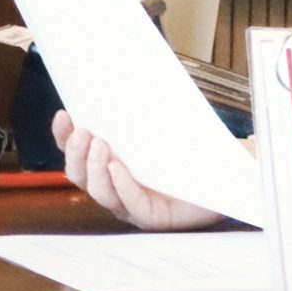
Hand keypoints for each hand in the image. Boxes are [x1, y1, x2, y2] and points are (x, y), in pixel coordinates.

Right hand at [51, 111, 223, 231]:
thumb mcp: (162, 124)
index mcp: (111, 164)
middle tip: (83, 133)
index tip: (64, 115)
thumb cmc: (192, 151)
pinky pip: (131, 205)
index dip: (65, 137)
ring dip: (95, 168)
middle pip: (80, 177)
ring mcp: (132, 204)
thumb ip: (142, 109)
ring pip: (101, 193)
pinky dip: (122, 186)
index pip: (78, 154)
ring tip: (100, 145)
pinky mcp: (153, 216)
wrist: (227, 176)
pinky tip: (118, 168)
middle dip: (76, 154)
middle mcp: (116, 187)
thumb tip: (125, 74)